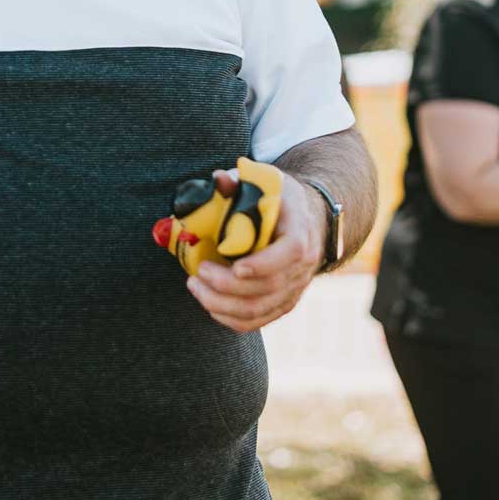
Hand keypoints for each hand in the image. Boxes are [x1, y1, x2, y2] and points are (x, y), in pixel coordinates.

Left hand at [184, 169, 325, 333]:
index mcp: (300, 229)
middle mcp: (304, 263)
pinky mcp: (283, 302)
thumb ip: (238, 181)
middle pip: (270, 286)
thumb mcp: (262, 182)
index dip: (264, 263)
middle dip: (228, 284)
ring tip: (195, 285)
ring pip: (261, 308)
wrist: (303, 218)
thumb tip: (219, 179)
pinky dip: (230, 318)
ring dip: (222, 303)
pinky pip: (258, 320)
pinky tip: (208, 304)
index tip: (236, 267)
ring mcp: (294, 286)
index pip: (291, 251)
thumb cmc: (275, 199)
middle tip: (198, 271)